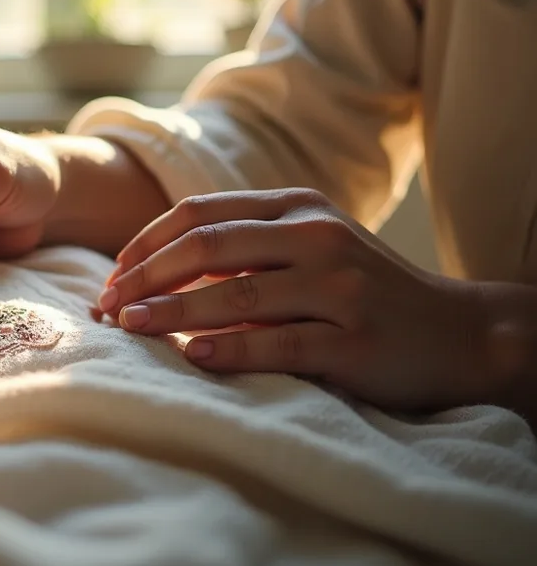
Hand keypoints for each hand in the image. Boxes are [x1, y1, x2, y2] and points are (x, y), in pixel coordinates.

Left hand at [98, 188, 495, 412]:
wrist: (460, 333)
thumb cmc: (363, 292)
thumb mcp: (307, 250)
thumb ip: (244, 251)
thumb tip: (154, 275)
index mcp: (296, 207)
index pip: (199, 213)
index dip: (145, 245)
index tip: (111, 278)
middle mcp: (316, 236)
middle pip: (208, 246)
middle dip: (146, 277)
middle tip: (106, 308)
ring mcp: (340, 286)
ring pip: (238, 293)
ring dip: (173, 312)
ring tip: (129, 328)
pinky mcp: (356, 340)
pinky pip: (279, 343)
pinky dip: (230, 350)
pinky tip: (193, 357)